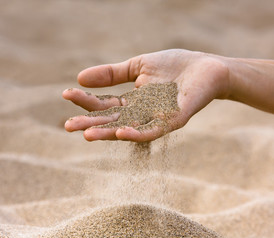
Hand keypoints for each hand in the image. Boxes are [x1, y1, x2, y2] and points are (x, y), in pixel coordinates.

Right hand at [63, 49, 229, 141]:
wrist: (206, 66)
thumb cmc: (174, 66)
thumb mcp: (138, 67)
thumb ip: (112, 74)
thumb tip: (80, 77)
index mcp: (133, 101)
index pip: (105, 105)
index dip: (86, 101)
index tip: (66, 93)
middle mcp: (142, 114)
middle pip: (112, 121)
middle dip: (90, 124)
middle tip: (68, 126)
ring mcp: (156, 119)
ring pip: (129, 129)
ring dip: (108, 133)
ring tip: (87, 135)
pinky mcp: (173, 121)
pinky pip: (153, 130)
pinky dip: (137, 133)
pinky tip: (120, 132)